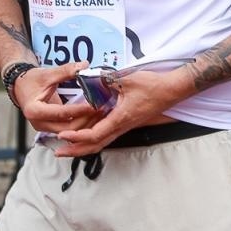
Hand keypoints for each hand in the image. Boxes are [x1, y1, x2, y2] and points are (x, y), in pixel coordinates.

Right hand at [14, 61, 106, 134]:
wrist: (21, 86)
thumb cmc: (32, 80)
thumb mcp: (48, 74)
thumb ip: (66, 70)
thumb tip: (84, 65)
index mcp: (34, 110)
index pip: (61, 113)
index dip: (79, 110)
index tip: (95, 105)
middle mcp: (38, 122)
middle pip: (67, 127)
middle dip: (87, 120)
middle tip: (103, 110)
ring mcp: (44, 127)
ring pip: (70, 131)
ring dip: (86, 124)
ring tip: (102, 114)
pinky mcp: (50, 128)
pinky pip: (69, 130)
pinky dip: (82, 125)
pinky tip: (95, 117)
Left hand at [53, 64, 194, 156]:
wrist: (173, 90)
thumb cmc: (153, 85)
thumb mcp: (127, 79)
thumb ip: (105, 79)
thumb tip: (88, 78)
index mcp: (121, 118)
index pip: (95, 134)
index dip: (77, 137)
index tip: (62, 134)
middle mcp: (123, 125)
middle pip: (96, 145)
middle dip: (76, 150)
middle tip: (58, 152)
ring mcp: (126, 125)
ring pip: (102, 142)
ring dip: (83, 147)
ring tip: (67, 147)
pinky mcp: (128, 121)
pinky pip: (108, 134)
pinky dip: (94, 138)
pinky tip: (86, 134)